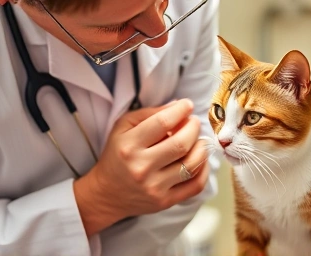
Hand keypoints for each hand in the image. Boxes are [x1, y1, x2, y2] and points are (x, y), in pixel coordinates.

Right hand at [74, 99, 209, 235]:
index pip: (162, 123)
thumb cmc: (117, 155)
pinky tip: (200, 159)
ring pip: (192, 164)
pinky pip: (195, 185)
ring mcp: (155, 187)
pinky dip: (204, 169)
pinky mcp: (165, 201)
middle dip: (193, 128)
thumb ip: (149, 114)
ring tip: (198, 140)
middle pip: (181, 144)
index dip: (180, 110)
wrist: (106, 194)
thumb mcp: (123, 127)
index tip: (187, 105)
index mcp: (129, 146)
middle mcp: (142, 167)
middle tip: (193, 122)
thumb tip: (178, 105)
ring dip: (201, 147)